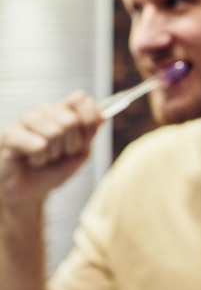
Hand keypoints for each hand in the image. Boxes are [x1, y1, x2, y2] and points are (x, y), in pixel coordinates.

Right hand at [0, 91, 103, 207]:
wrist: (33, 189)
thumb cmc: (56, 168)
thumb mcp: (82, 152)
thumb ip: (91, 132)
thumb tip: (102, 115)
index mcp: (62, 111)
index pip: (79, 99)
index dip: (88, 120)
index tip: (85, 138)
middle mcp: (43, 111)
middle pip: (71, 120)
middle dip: (72, 145)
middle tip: (60, 154)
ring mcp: (25, 120)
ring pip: (55, 132)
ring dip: (55, 153)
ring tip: (46, 157)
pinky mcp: (9, 135)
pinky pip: (38, 145)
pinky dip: (40, 159)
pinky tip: (33, 160)